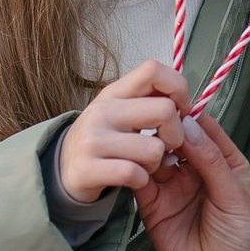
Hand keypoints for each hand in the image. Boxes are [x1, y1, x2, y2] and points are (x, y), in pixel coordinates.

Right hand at [60, 61, 191, 203]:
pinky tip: (133, 178)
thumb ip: (150, 101)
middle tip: (166, 145)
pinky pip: (136, 174)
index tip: (181, 110)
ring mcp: (92, 139)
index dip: (178, 88)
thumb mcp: (121, 111)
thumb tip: (186, 104)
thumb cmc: (103, 139)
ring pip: (154, 149)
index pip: (153, 70)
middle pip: (165, 111)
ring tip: (143, 163)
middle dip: (176, 134)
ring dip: (157, 163)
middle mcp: (102, 111)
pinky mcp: (87, 169)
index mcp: (115, 92)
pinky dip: (142, 180)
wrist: (63, 169)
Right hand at [132, 106, 249, 250]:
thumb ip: (211, 161)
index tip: (174, 102)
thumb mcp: (233, 196)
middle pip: (174, 138)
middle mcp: (195, 170)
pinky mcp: (152, 205)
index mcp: (222, 162)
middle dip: (164, 128)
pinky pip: (139, 181)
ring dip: (146, 146)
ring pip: (153, 155)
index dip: (190, 115)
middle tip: (154, 121)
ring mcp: (172, 187)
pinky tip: (130, 161)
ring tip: (141, 140)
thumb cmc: (241, 239)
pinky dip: (133, 169)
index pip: (203, 129)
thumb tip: (189, 124)